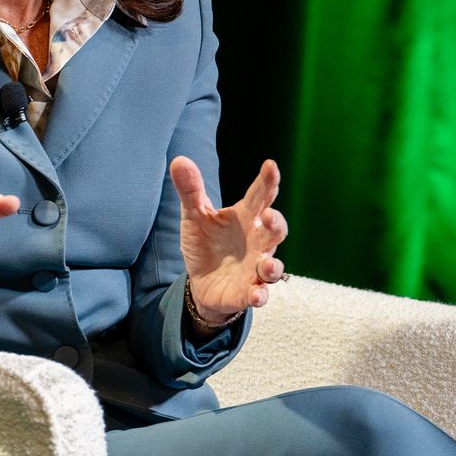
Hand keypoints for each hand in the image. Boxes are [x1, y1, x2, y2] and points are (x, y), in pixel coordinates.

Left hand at [170, 156, 288, 324]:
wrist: (201, 281)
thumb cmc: (205, 242)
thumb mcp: (193, 215)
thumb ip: (190, 190)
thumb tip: (179, 160)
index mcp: (246, 218)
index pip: (260, 197)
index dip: (267, 182)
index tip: (270, 165)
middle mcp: (257, 242)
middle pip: (274, 231)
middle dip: (276, 224)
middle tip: (270, 215)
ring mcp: (255, 268)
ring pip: (272, 267)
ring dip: (272, 265)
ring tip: (266, 263)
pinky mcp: (247, 291)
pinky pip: (258, 294)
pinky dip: (259, 295)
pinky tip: (257, 295)